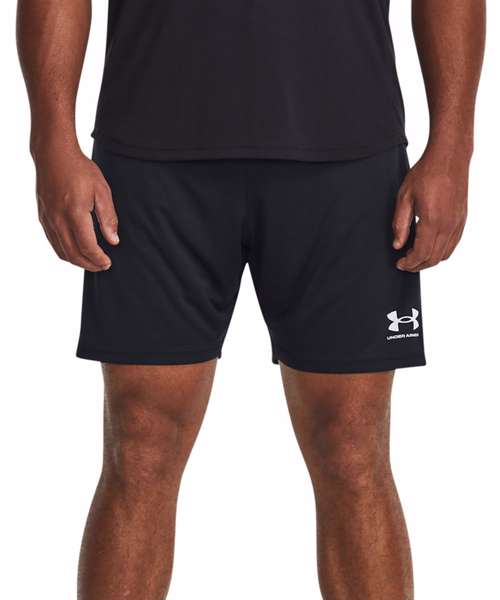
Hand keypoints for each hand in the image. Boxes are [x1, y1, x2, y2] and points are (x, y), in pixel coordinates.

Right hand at [34, 141, 118, 271]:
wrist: (53, 154)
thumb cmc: (80, 170)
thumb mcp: (102, 190)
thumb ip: (108, 217)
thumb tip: (113, 240)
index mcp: (74, 213)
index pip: (87, 247)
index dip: (98, 259)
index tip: (108, 263)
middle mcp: (58, 219)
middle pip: (73, 254)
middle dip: (89, 264)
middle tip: (103, 266)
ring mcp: (48, 219)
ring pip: (61, 251)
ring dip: (77, 261)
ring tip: (91, 261)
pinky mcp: (43, 217)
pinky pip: (53, 242)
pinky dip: (65, 251)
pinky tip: (77, 250)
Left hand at [392, 146, 468, 271]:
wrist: (449, 157)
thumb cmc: (425, 173)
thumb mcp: (404, 197)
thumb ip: (400, 224)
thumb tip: (397, 245)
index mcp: (432, 220)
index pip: (421, 253)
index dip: (409, 263)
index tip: (399, 264)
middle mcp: (448, 225)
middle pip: (433, 258)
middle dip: (417, 265)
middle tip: (405, 264)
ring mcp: (458, 223)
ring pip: (444, 254)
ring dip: (429, 260)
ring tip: (415, 256)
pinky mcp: (462, 219)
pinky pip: (453, 244)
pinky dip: (441, 251)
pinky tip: (429, 246)